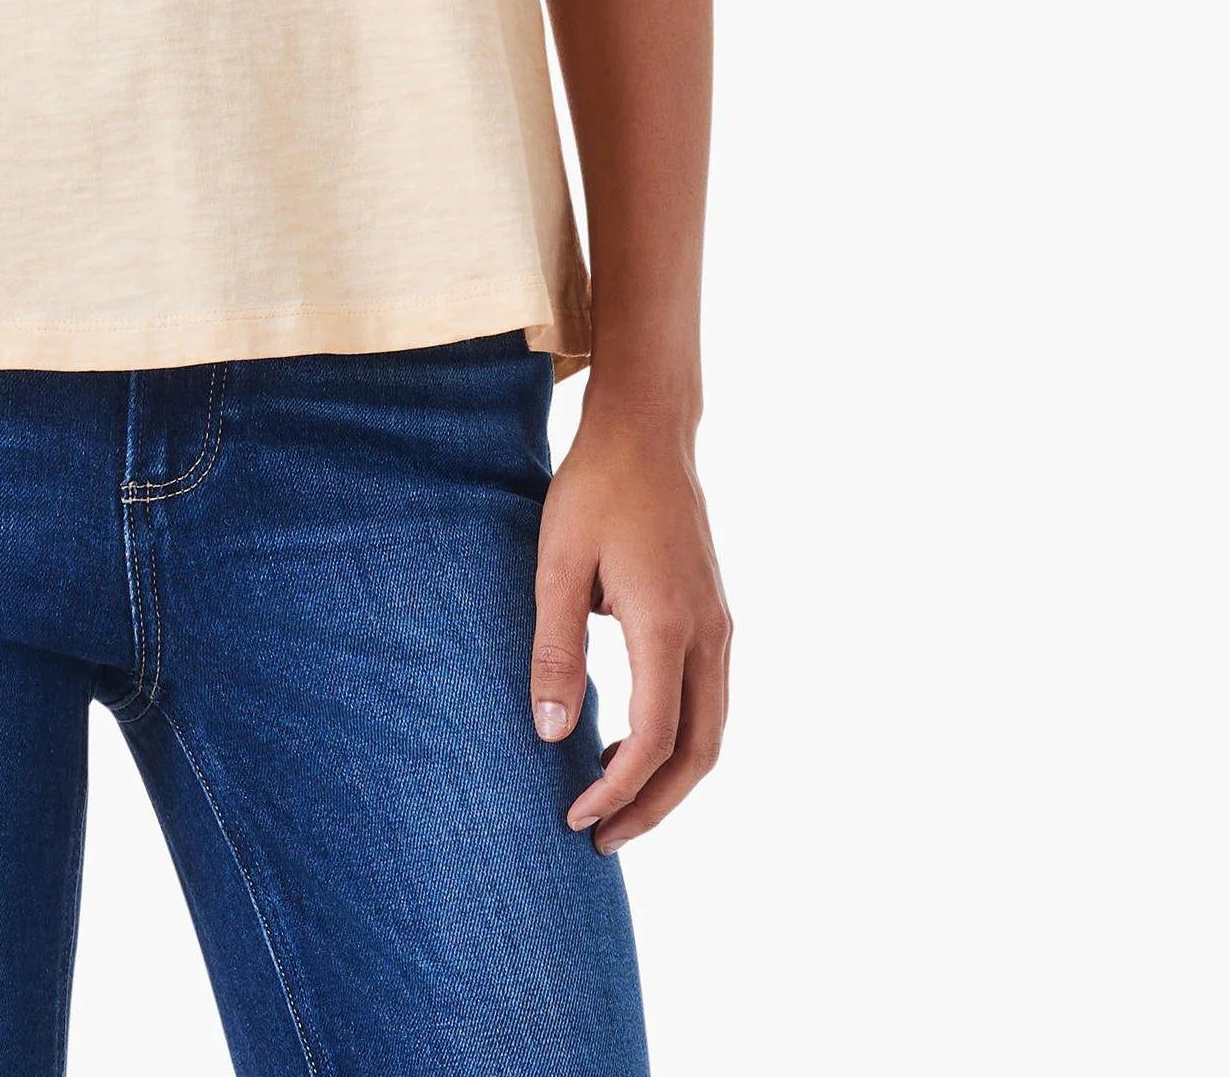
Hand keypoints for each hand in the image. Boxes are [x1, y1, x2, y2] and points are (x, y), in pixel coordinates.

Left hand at [530, 402, 730, 855]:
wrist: (647, 429)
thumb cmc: (596, 488)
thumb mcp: (558, 564)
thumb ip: (555, 649)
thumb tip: (549, 733)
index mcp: (668, 624)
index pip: (654, 739)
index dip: (617, 790)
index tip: (575, 817)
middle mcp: (709, 634)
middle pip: (698, 753)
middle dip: (654, 806)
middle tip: (601, 839)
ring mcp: (719, 625)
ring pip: (711, 731)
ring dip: (669, 778)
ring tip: (614, 803)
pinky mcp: (714, 615)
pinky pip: (707, 700)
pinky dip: (678, 739)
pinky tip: (630, 743)